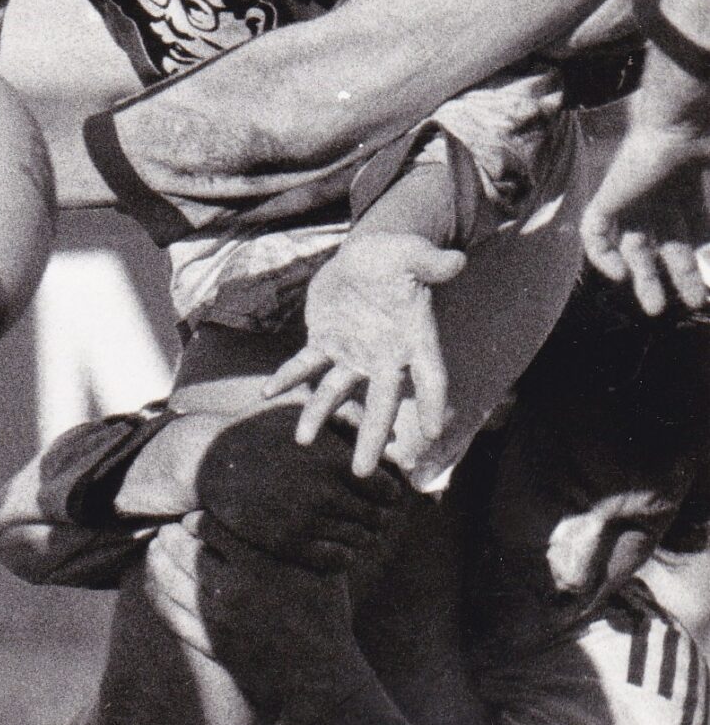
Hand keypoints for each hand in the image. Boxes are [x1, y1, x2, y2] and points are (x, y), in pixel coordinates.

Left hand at [143, 514, 360, 715]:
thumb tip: (283, 507)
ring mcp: (217, 619)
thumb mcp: (323, 570)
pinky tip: (152, 584)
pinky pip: (169, 614)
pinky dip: (155, 595)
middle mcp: (233, 589)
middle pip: (183, 550)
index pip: (209, 527)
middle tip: (168, 531)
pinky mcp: (208, 643)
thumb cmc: (326, 617)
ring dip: (157, 561)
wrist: (319, 677)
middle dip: (171, 537)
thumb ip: (298, 538)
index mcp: (260, 566)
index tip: (194, 518)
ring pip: (169, 580)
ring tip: (155, 550)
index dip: (196, 519)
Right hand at [189, 405, 402, 574]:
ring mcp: (305, 520)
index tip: (384, 495)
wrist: (210, 460)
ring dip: (364, 538)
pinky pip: (335, 560)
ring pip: (359, 540)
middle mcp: (324, 491)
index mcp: (334, 459)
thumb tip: (389, 435)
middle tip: (376, 517)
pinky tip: (340, 547)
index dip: (390, 493)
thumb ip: (346, 419)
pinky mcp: (286, 543)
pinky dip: (345, 556)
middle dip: (380, 517)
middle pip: (377, 518)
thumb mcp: (302, 413)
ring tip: (359, 532)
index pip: (388, 490)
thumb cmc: (260, 430)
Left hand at [264, 229, 465, 476]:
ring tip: (301, 440)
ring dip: (318, 414)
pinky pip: (304, 365)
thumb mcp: (414, 253)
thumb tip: (457, 260)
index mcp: (414, 339)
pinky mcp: (324, 342)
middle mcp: (384, 356)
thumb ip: (432, 262)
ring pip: (335, 391)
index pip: (430, 377)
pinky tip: (267, 392)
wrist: (366, 257)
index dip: (432, 403)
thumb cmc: (398, 256)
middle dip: (371, 435)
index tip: (433, 433)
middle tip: (363, 472)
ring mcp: (352, 353)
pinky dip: (287, 377)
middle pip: (380, 402)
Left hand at [581, 122, 709, 316]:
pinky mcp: (608, 197)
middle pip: (666, 244)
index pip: (695, 233)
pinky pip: (594, 233)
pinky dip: (602, 256)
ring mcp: (633, 197)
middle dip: (680, 275)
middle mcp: (661, 195)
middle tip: (694, 303)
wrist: (685, 122)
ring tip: (656, 308)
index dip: (704, 261)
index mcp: (690, 189)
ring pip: (633, 246)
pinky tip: (621, 276)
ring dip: (644, 278)